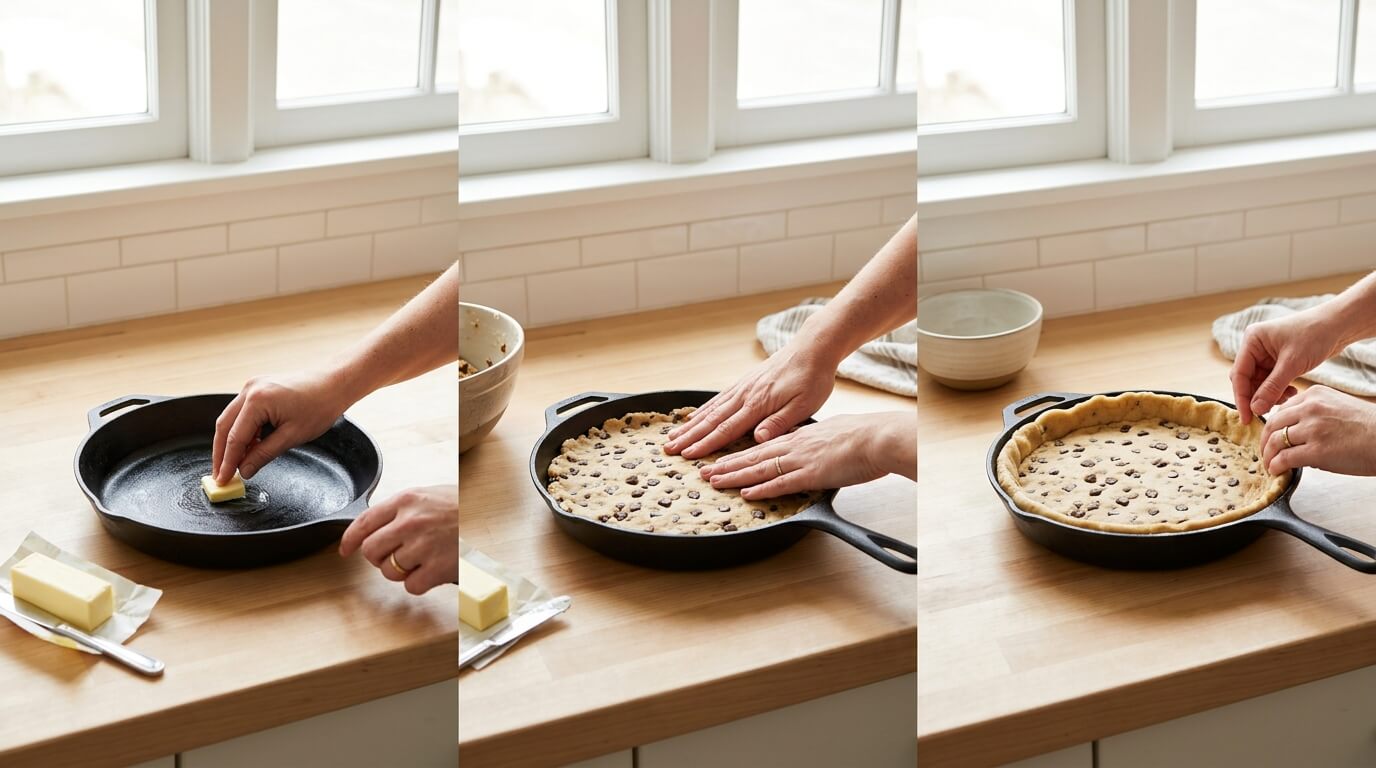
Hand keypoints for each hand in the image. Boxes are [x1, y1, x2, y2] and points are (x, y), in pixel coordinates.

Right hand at [212, 370, 352, 483]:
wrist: (334, 383)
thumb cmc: (320, 406)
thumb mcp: (292, 436)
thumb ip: (264, 454)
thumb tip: (244, 471)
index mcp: (257, 400)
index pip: (234, 438)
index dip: (227, 462)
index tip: (222, 479)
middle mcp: (250, 389)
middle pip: (224, 426)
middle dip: (221, 452)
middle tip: (219, 475)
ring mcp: (252, 386)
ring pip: (230, 418)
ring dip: (229, 441)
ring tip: (231, 465)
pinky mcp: (257, 388)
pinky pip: (242, 412)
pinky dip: (241, 430)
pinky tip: (246, 447)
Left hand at [339, 485, 456, 594]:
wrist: (490, 514)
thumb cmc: (459, 506)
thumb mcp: (426, 496)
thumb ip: (399, 510)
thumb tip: (370, 529)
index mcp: (405, 500)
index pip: (363, 522)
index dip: (349, 540)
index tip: (344, 551)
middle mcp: (411, 521)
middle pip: (371, 551)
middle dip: (378, 559)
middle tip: (392, 557)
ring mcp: (424, 545)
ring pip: (390, 572)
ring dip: (401, 572)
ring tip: (419, 561)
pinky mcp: (438, 566)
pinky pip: (411, 586)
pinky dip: (419, 583)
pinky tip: (431, 570)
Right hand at [664, 342, 837, 458]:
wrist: (812, 348)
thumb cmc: (812, 378)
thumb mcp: (804, 405)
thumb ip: (779, 423)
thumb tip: (758, 439)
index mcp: (758, 404)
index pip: (727, 429)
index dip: (706, 444)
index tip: (688, 455)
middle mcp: (745, 395)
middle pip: (712, 420)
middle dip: (689, 436)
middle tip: (668, 448)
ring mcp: (743, 387)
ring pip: (711, 409)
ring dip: (691, 424)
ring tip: (673, 435)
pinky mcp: (745, 381)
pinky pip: (719, 398)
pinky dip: (703, 409)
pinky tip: (695, 416)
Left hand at [699, 412, 908, 498]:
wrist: (879, 437)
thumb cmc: (863, 435)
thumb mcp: (833, 432)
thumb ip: (817, 440)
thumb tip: (811, 446)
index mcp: (800, 435)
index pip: (762, 446)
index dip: (739, 453)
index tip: (721, 458)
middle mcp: (794, 446)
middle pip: (753, 456)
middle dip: (727, 464)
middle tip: (704, 471)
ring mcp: (801, 459)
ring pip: (760, 468)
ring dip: (735, 475)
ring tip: (713, 481)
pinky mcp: (811, 474)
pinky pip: (781, 483)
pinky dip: (761, 488)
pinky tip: (746, 493)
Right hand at [1230, 308, 1342, 423]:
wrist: (1339, 325)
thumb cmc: (1315, 335)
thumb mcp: (1292, 364)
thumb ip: (1272, 388)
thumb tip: (1255, 409)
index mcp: (1252, 341)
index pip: (1239, 374)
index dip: (1241, 398)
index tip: (1246, 418)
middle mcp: (1255, 347)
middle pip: (1247, 380)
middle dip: (1257, 397)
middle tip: (1266, 413)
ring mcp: (1266, 354)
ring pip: (1259, 383)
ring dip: (1270, 395)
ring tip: (1287, 399)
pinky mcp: (1278, 361)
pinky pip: (1271, 381)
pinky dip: (1279, 390)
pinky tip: (1292, 392)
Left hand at [1260, 385, 1375, 475]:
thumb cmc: (1369, 428)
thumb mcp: (1339, 407)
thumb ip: (1315, 414)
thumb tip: (1296, 434)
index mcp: (1315, 395)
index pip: (1281, 410)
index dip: (1271, 427)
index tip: (1270, 437)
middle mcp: (1310, 408)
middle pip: (1272, 424)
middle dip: (1264, 442)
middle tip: (1265, 453)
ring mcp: (1312, 429)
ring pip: (1275, 441)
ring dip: (1268, 456)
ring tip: (1269, 465)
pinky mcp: (1316, 451)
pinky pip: (1285, 458)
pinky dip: (1276, 466)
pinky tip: (1277, 471)